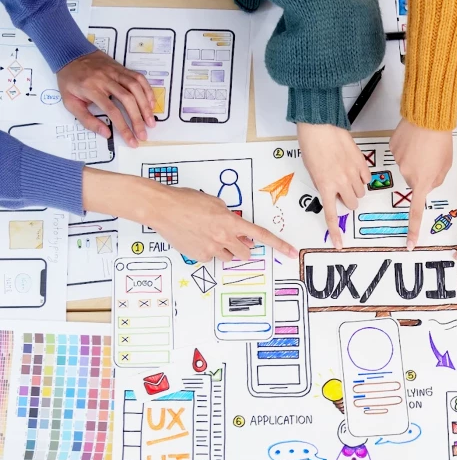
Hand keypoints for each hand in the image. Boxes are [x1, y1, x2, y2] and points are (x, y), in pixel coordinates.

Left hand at [57, 50, 155, 147]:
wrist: (70, 54)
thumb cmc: (69, 81)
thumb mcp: (70, 102)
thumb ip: (87, 120)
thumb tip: (106, 133)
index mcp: (91, 88)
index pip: (112, 110)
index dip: (123, 127)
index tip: (131, 140)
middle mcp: (105, 79)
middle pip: (127, 99)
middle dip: (138, 119)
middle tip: (143, 135)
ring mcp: (115, 72)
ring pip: (136, 87)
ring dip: (146, 106)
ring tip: (151, 121)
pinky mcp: (122, 68)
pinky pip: (139, 78)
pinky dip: (147, 91)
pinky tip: (151, 104)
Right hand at [146, 184, 298, 262]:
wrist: (162, 208)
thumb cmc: (186, 201)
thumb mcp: (215, 202)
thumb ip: (229, 216)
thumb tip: (235, 226)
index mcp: (231, 221)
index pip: (261, 235)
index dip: (279, 245)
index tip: (292, 252)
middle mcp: (224, 237)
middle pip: (245, 252)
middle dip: (243, 247)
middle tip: (233, 239)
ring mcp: (211, 249)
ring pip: (228, 257)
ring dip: (226, 249)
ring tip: (210, 235)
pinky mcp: (199, 256)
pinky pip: (211, 258)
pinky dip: (208, 251)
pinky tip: (197, 239)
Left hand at [298, 123, 368, 248]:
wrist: (320, 126)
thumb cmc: (312, 146)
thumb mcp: (312, 171)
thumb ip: (323, 184)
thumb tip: (331, 191)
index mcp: (325, 186)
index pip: (332, 215)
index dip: (336, 232)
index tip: (339, 244)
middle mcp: (341, 182)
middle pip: (352, 203)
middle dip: (347, 200)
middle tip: (340, 190)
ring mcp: (353, 173)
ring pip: (361, 191)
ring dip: (354, 188)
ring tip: (346, 175)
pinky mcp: (361, 162)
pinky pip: (366, 178)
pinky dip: (361, 177)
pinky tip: (354, 168)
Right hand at [390, 118, 451, 249]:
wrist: (428, 117)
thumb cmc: (441, 140)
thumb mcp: (445, 165)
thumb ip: (436, 179)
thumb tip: (426, 183)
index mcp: (423, 182)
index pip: (416, 211)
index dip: (413, 229)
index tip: (410, 243)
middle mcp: (408, 175)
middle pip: (414, 180)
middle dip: (421, 172)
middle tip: (431, 157)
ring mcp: (398, 161)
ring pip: (407, 166)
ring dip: (415, 158)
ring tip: (424, 144)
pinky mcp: (392, 148)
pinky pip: (400, 153)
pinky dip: (407, 148)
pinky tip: (414, 139)